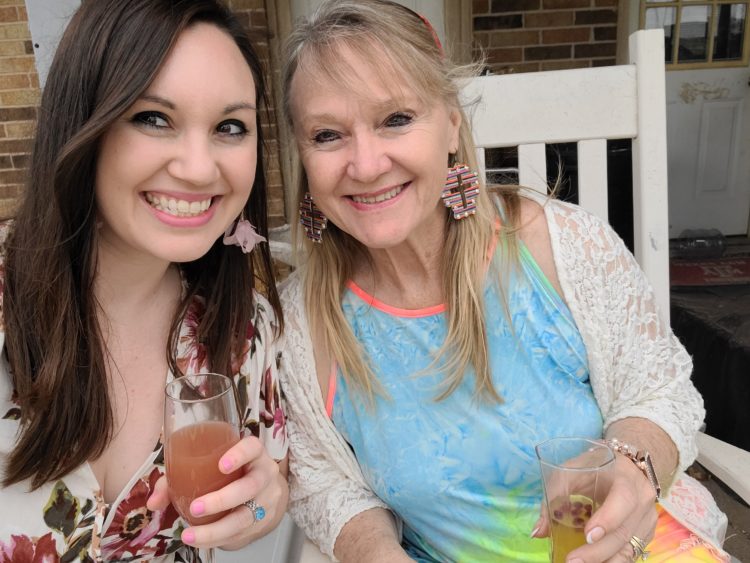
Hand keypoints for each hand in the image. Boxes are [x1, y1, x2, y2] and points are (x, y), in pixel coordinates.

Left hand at [147, 435, 287, 549]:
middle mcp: (264, 474)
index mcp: (253, 454)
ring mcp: (266, 499)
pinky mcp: (262, 522)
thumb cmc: (231, 474)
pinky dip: (217, 539)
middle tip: (196, 508)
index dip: (239, 455)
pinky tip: (199, 540)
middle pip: (250, 486)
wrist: (263, 492)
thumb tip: (153, 502)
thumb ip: (178, 477)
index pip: (252, 447)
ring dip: (216, 529)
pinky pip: (240, 534)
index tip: (221, 465)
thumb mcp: (210, 466)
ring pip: (246, 517)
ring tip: (190, 535)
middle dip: (222, 499)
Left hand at [533, 454, 657, 561]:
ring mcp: (647, 520)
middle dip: (597, 552)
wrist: (627, 467)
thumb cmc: (594, 467)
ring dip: (605, 562)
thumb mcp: (571, 471)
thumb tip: (538, 532)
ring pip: (629, 549)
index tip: (588, 535)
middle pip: (623, 532)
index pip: (624, 499)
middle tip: (572, 562)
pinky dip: (612, 562)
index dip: (608, 519)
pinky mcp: (645, 534)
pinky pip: (630, 554)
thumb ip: (554, 496)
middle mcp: (642, 501)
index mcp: (626, 478)